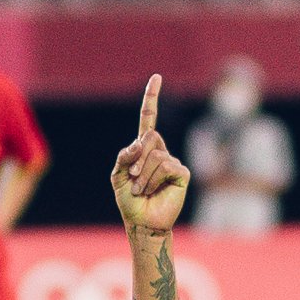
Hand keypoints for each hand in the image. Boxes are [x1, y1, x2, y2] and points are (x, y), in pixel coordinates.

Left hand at [112, 75, 189, 233]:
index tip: (156, 77)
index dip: (152, 98)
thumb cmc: (130, 201)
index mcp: (145, 149)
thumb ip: (124, 156)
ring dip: (141, 175)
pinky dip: (152, 179)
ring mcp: (173, 161)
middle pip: (149, 137)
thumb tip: (140, 143)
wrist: (142, 222)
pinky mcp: (182, 173)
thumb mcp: (117, 176)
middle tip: (133, 179)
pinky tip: (153, 191)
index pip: (149, 119)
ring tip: (142, 190)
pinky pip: (165, 165)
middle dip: (136, 159)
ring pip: (154, 154)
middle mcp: (161, 152)